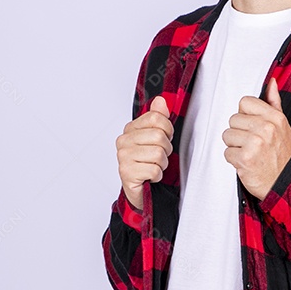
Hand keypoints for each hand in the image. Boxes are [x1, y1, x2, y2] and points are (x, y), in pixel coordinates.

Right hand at [116, 95, 172, 211]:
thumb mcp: (155, 138)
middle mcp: (123, 141)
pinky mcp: (126, 173)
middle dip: (166, 149)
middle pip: (159, 136)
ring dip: (162, 164)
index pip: (155, 117)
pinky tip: (150, 176)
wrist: (139, 188)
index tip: (165, 137)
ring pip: (158, 153)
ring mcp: (123, 157)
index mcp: (130, 129)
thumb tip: (160, 100)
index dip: (167, 129)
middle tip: (159, 156)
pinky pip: (154, 170)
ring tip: (154, 166)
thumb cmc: (147, 162)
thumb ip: (158, 118)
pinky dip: (157, 175)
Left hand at [222, 77, 290, 200]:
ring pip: (227, 135)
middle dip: (238, 132)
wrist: (283, 183)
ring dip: (235, 146)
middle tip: (251, 143)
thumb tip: (271, 83)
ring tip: (249, 152)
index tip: (251, 125)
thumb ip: (274, 103)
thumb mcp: (283, 126)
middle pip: (233, 119)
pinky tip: (246, 162)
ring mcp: (255, 143)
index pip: (245, 102)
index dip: (245, 114)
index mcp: (275, 118)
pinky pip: (227, 152)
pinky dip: (234, 159)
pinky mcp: (245, 158)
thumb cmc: (281, 155)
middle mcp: (266, 128)